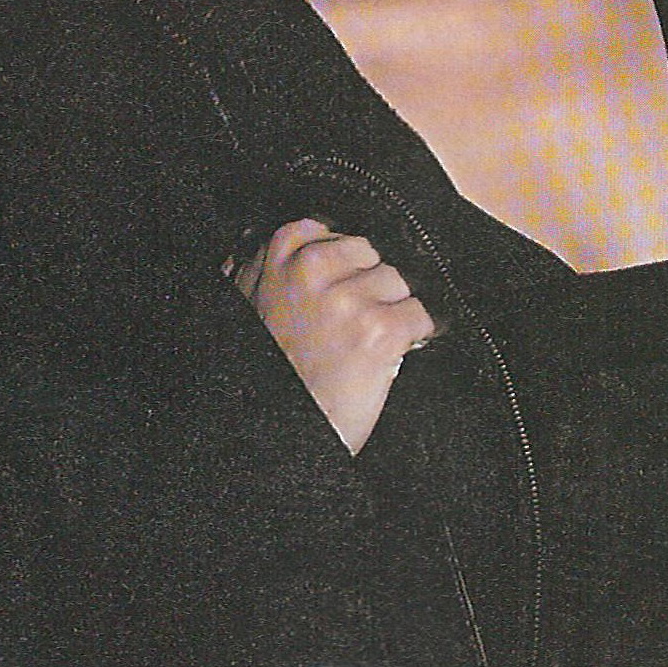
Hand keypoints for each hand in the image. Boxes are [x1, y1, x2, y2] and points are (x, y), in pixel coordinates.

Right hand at [234, 218, 437, 454]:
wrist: (280, 436)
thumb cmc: (266, 378)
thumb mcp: (243, 307)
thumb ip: (261, 266)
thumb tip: (283, 238)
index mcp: (280, 256)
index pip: (333, 229)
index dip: (346, 262)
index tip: (346, 284)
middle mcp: (311, 270)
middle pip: (374, 252)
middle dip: (373, 283)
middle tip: (357, 323)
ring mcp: (347, 300)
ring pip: (402, 281)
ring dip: (396, 311)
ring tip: (373, 343)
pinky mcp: (379, 331)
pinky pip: (424, 313)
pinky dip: (423, 333)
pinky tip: (402, 349)